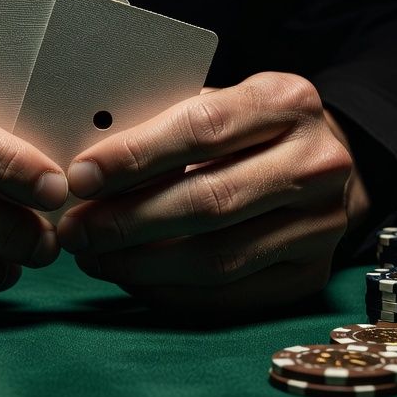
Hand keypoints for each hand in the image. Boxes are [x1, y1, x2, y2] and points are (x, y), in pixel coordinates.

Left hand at [57, 72, 365, 313]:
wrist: (319, 166)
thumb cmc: (243, 130)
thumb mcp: (216, 102)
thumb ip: (162, 123)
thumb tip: (85, 168)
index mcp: (288, 102)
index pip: (202, 129)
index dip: (135, 156)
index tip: (80, 176)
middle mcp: (317, 163)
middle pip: (209, 201)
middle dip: (128, 220)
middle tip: (75, 230)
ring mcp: (322, 225)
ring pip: (217, 257)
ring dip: (141, 263)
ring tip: (93, 256)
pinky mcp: (311, 274)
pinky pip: (227, 294)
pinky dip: (168, 290)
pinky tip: (129, 277)